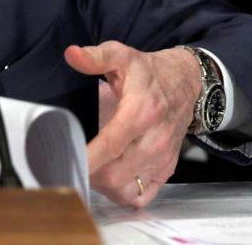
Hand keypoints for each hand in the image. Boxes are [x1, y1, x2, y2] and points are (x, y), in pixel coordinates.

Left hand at [65, 42, 199, 206]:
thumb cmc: (148, 72)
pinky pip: (142, 196)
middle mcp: (154, 140)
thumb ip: (96, 57)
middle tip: (68, 161)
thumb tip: (72, 54)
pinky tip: (107, 179)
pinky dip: (121, 194)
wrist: (186, 83)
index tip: (65, 159)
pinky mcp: (165, 170)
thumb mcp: (122, 56)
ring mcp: (161, 159)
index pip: (111, 145)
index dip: (87, 157)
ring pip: (125, 190)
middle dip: (87, 173)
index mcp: (141, 112)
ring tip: (85, 169)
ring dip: (100, 186)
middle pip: (115, 174)